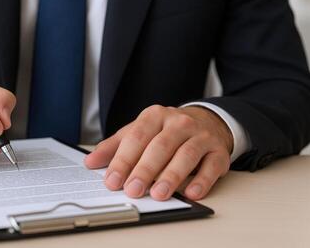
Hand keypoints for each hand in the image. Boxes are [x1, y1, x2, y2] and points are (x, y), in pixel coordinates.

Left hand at [84, 105, 232, 200]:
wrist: (206, 122)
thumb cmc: (165, 131)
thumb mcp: (138, 132)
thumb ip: (114, 146)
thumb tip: (90, 162)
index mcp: (155, 115)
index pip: (136, 137)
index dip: (123, 160)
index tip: (112, 180)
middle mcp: (178, 123)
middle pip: (160, 146)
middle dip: (145, 170)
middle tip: (133, 190)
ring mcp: (200, 136)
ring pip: (186, 155)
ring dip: (171, 176)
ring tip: (158, 194)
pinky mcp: (218, 151)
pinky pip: (211, 166)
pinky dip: (202, 181)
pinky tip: (192, 193)